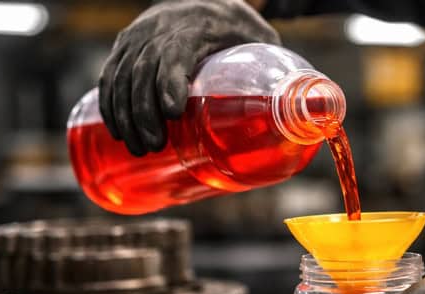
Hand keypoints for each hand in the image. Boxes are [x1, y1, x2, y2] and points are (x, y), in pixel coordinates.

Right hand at [98, 0, 279, 155]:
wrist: (207, 2)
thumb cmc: (242, 31)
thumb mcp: (264, 45)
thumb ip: (279, 75)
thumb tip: (314, 117)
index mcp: (200, 23)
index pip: (175, 49)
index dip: (169, 79)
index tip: (172, 112)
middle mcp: (163, 25)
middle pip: (144, 67)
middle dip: (145, 111)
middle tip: (156, 146)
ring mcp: (140, 33)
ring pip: (122, 73)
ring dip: (126, 114)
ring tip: (140, 148)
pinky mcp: (126, 44)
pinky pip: (111, 73)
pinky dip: (111, 104)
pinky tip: (118, 132)